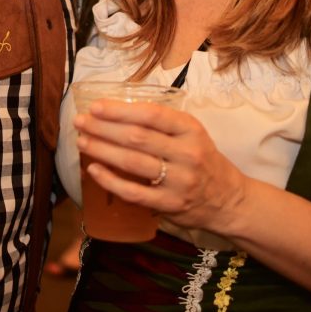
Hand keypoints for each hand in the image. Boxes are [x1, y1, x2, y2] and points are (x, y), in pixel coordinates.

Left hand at [75, 98, 248, 235]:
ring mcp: (179, 181)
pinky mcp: (170, 205)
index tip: (96, 106)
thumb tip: (116, 112)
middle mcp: (187, 154)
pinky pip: (134, 192)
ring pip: (133, 163)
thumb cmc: (202, 160)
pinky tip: (93, 169)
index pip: (152, 115)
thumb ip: (162, 124)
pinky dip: (110, 181)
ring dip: (102, 150)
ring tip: (82, 140)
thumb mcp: (192, 134)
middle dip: (104, 128)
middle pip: (137, 137)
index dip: (120, 110)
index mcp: (191, 130)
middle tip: (81, 121)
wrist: (229, 200)